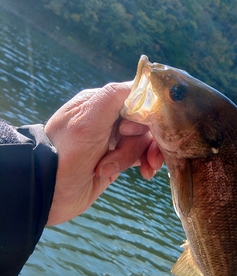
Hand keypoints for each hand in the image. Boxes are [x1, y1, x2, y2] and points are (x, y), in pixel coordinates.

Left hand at [44, 82, 163, 224]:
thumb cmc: (65, 154)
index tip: (127, 133)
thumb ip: (111, 98)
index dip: (143, 115)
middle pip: (145, 122)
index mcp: (101, 103)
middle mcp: (109, 119)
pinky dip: (147, 164)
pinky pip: (142, 156)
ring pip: (145, 141)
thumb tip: (140, 82)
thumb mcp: (87, 122)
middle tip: (144, 157)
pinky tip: (146, 173)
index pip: (137, 98)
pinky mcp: (118, 159)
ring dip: (142, 156)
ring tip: (137, 170)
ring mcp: (114, 140)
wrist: (50, 193)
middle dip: (146, 141)